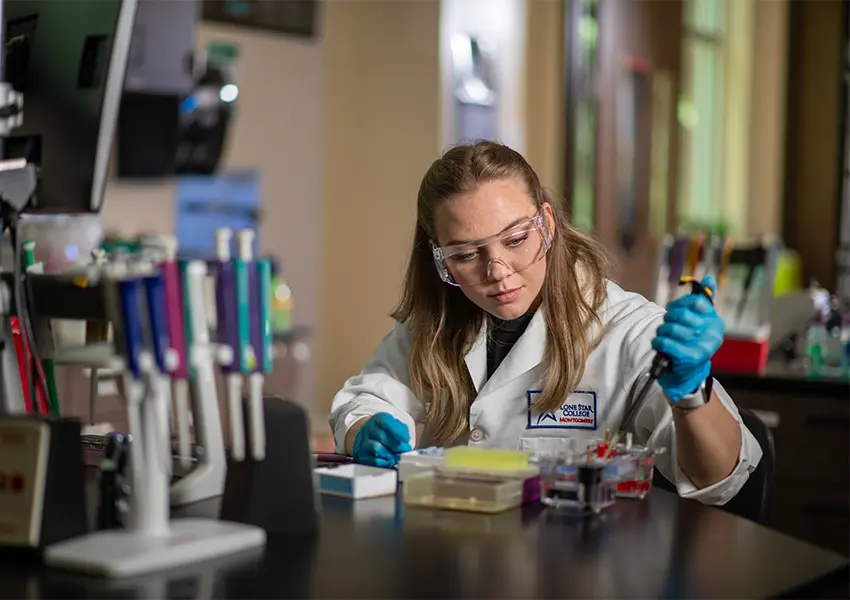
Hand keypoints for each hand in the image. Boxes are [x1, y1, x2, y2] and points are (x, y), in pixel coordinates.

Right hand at [352, 412, 411, 467]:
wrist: (369, 437)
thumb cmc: (384, 431)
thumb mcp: (394, 425)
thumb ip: (402, 430)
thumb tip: (405, 440)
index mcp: (377, 419)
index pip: (385, 421)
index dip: (397, 431)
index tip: (406, 439)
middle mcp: (368, 429)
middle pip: (381, 436)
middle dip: (396, 445)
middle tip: (405, 449)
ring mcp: (363, 442)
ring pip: (376, 448)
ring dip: (390, 454)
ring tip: (397, 455)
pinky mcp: (363, 455)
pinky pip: (373, 460)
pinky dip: (384, 462)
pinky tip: (389, 460)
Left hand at [651, 275, 724, 401]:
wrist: (688, 373)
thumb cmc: (692, 343)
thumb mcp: (700, 321)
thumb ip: (704, 300)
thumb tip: (709, 277)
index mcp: (715, 322)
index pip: (697, 301)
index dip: (680, 304)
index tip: (673, 310)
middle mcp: (713, 333)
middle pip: (682, 314)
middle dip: (669, 318)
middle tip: (667, 324)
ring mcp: (703, 346)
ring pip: (672, 328)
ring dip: (662, 331)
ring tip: (663, 336)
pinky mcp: (690, 358)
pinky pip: (666, 342)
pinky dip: (659, 342)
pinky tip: (660, 344)